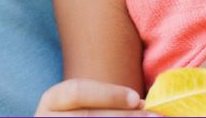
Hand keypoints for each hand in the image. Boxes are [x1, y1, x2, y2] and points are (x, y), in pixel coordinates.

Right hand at [35, 79, 154, 116]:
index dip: (108, 94)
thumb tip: (144, 105)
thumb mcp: (84, 104)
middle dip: (124, 117)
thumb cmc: (80, 115)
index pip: (77, 91)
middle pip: (87, 117)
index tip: (137, 98)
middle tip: (153, 117)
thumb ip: (109, 102)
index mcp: (51, 100)